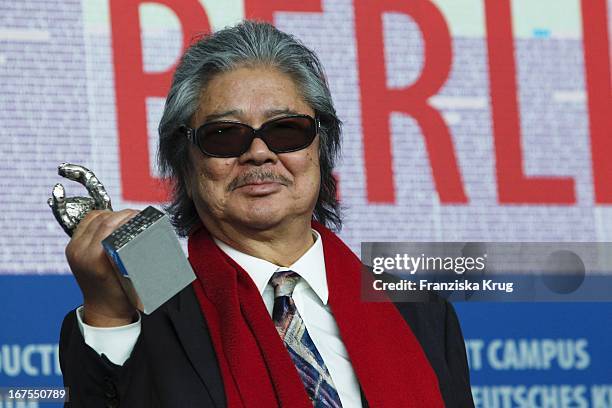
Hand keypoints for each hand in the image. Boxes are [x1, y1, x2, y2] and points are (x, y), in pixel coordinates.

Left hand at [48, 163, 140, 325]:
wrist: (103, 309)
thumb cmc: (121, 295)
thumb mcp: (131, 273)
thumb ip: (131, 251)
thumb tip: (140, 226)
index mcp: (95, 258)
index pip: (108, 224)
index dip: (125, 215)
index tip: (139, 214)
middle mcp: (80, 252)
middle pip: (100, 219)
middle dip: (120, 214)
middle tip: (135, 215)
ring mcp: (74, 249)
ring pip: (92, 218)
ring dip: (109, 214)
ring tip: (124, 218)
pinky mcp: (72, 248)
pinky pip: (85, 224)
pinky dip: (98, 219)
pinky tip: (110, 222)